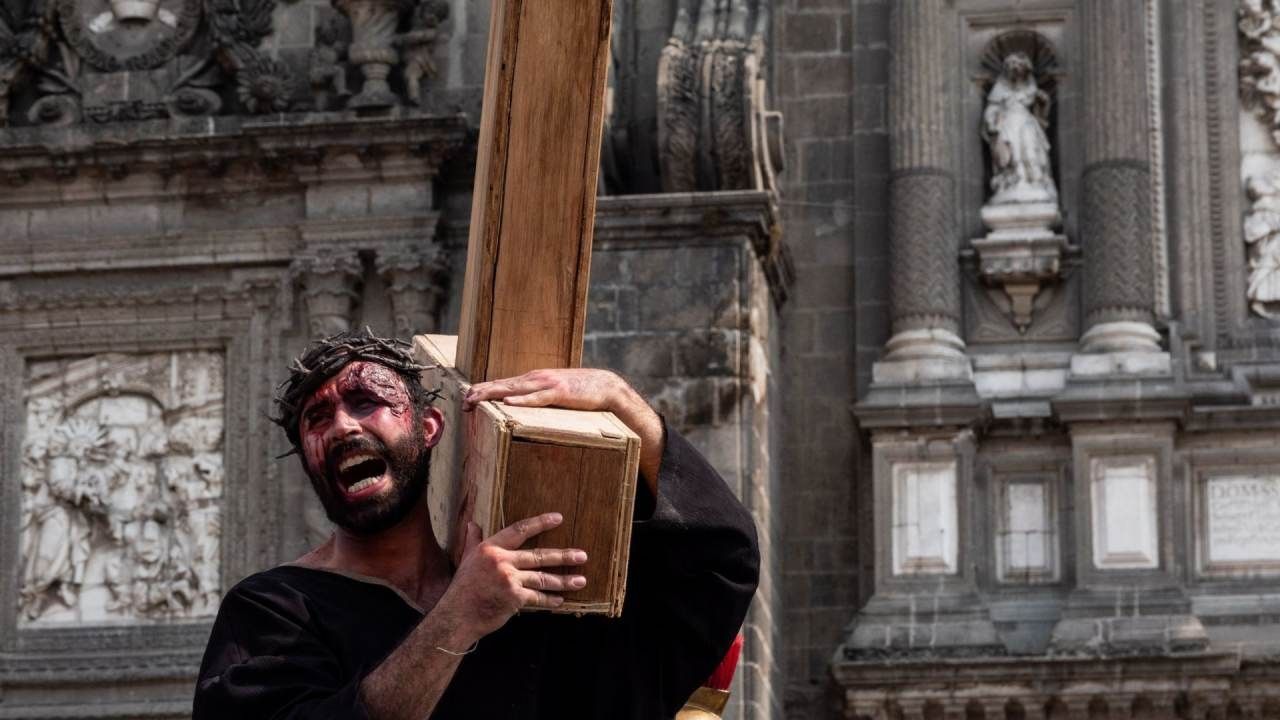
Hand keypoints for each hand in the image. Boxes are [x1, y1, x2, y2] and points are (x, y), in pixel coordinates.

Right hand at [436, 512, 587, 643]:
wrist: (457, 615)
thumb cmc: (463, 587)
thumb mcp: (466, 559)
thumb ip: (473, 540)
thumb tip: (472, 524)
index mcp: (491, 548)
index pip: (520, 530)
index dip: (540, 523)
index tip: (558, 518)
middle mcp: (501, 561)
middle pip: (538, 556)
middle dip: (563, 556)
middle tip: (582, 556)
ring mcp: (509, 579)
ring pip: (543, 578)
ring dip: (564, 581)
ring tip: (580, 580)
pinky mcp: (514, 598)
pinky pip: (537, 598)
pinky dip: (550, 600)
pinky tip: (560, 600)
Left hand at [463, 368, 629, 412]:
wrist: (606, 385)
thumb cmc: (580, 391)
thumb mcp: (553, 392)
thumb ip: (537, 396)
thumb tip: (519, 405)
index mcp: (533, 379)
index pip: (503, 384)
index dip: (484, 390)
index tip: (467, 398)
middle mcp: (536, 378)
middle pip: (502, 384)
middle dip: (481, 392)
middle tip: (463, 401)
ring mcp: (547, 384)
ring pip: (514, 389)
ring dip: (493, 394)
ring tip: (475, 399)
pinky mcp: (560, 393)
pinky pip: (537, 398)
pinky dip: (522, 400)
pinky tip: (508, 403)